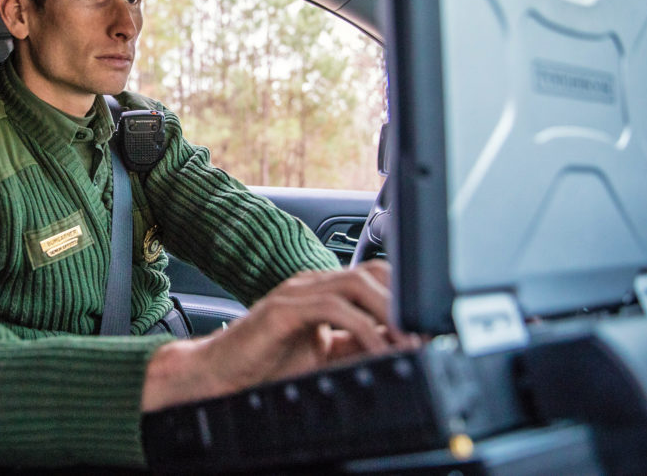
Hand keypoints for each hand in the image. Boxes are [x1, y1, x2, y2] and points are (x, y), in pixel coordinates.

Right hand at [141, 260, 416, 411]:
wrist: (219, 375)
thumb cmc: (265, 367)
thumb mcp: (324, 359)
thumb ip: (356, 348)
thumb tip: (400, 349)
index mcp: (322, 293)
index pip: (374, 278)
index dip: (404, 299)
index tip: (427, 331)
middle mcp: (311, 285)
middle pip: (371, 272)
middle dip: (402, 303)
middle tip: (423, 337)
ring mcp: (296, 292)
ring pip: (356, 282)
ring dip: (388, 312)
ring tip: (406, 343)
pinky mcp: (283, 309)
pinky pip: (333, 307)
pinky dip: (362, 328)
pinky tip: (377, 349)